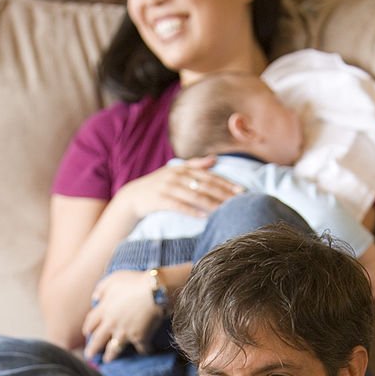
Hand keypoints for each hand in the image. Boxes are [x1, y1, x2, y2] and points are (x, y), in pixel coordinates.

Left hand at [82, 271, 162, 360]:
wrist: (155, 290)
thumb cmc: (134, 281)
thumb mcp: (113, 279)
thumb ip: (101, 289)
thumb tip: (95, 299)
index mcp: (104, 309)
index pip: (91, 322)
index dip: (88, 328)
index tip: (87, 333)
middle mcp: (111, 324)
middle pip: (98, 339)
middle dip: (93, 349)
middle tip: (89, 356)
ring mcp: (125, 332)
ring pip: (114, 348)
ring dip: (110, 355)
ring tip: (107, 360)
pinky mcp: (140, 337)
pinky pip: (141, 348)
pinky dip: (144, 350)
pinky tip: (146, 352)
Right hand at [121, 157, 243, 218]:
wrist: (133, 197)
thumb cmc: (158, 185)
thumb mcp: (175, 171)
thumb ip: (195, 165)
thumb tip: (214, 159)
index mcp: (182, 169)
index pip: (209, 176)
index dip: (226, 183)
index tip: (241, 191)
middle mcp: (176, 176)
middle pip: (205, 186)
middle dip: (223, 194)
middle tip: (238, 203)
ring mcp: (167, 188)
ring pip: (194, 196)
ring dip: (211, 204)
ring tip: (225, 211)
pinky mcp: (160, 200)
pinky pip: (179, 206)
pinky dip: (192, 211)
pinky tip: (204, 216)